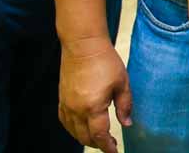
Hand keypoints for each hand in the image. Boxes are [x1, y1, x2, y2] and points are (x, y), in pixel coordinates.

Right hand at [57, 38, 129, 152]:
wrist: (83, 46)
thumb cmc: (105, 61)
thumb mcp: (122, 83)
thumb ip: (125, 105)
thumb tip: (127, 124)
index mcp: (93, 107)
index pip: (100, 135)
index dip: (108, 146)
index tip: (115, 151)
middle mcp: (76, 110)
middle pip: (85, 137)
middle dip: (98, 144)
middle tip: (110, 144)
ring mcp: (66, 105)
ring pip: (73, 132)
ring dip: (85, 138)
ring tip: (98, 138)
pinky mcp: (61, 100)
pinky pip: (65, 122)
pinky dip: (73, 129)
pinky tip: (81, 128)